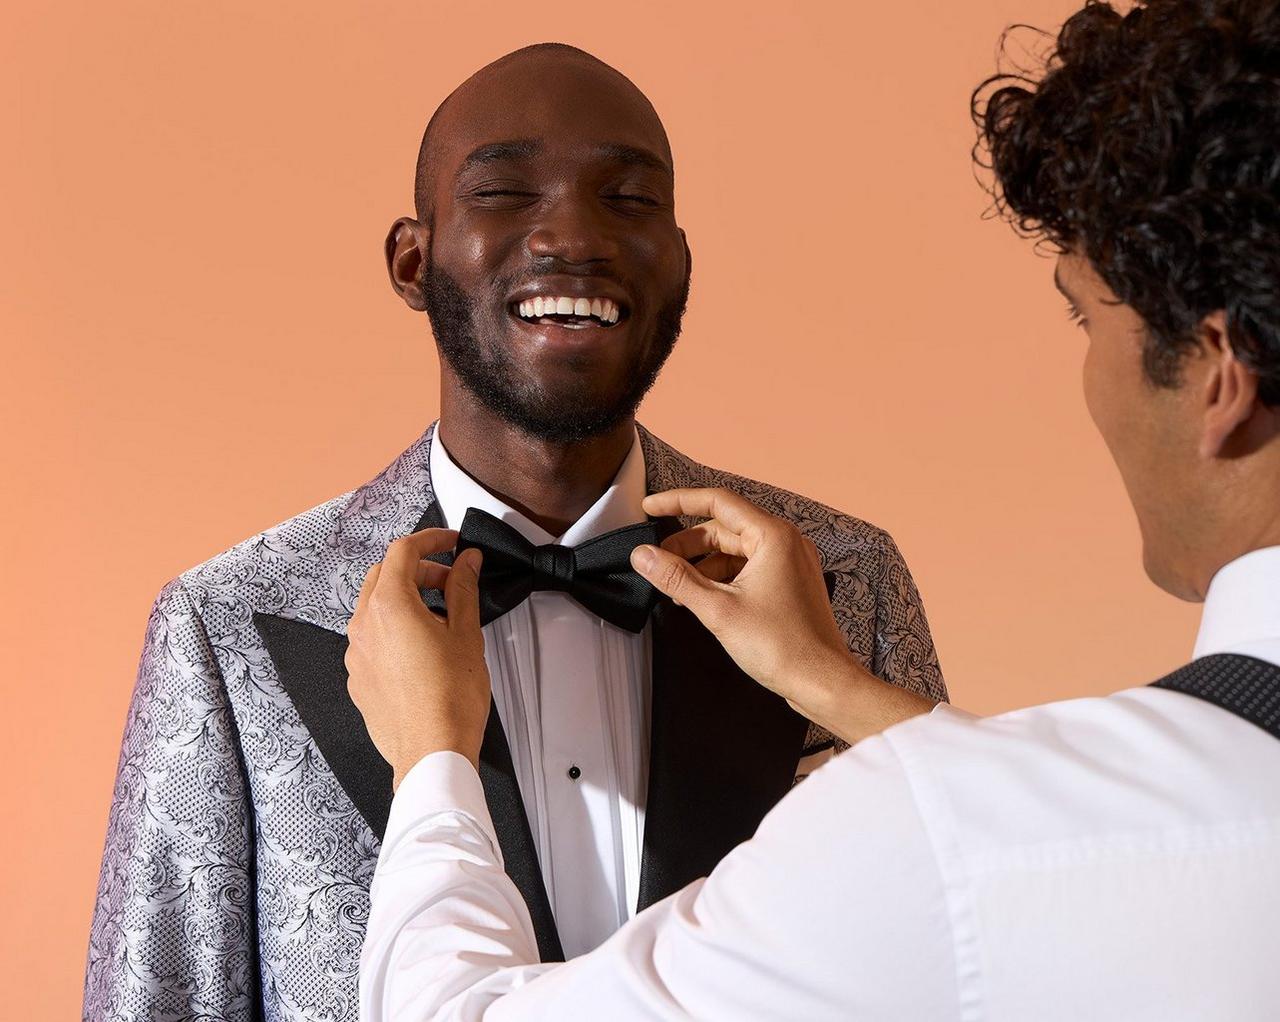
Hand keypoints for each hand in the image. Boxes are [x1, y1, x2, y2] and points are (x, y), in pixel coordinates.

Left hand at [345, 528, 489, 787]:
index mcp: (389, 606)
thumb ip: (463, 589)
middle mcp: (364, 626)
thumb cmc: (450, 700)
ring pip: (375, 607)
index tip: (451, 543)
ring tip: (440, 616)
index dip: (431, 540)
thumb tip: (465, 563)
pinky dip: (394, 629)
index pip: (403, 551)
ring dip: (405, 599)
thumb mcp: (466, 634)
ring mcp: (356, 654)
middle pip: (384, 575)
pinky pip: (372, 639)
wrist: (431, 753)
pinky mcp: (358, 678)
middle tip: (451, 579)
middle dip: (419, 570)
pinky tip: (422, 648)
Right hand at [631, 488, 936, 743]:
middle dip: (687, 543)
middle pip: (724, 528)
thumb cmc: (786, 648)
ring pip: (735, 549)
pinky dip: (722, 577)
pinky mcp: (789, 583)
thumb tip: (645, 556)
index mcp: (773, 537)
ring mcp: (790, 563)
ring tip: (677, 587)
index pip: (717, 502)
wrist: (822, 681)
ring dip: (703, 564)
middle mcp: (786, 543)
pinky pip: (748, 567)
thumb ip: (676, 578)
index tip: (651, 507)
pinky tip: (703, 597)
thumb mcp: (718, 610)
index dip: (678, 501)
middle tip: (657, 560)